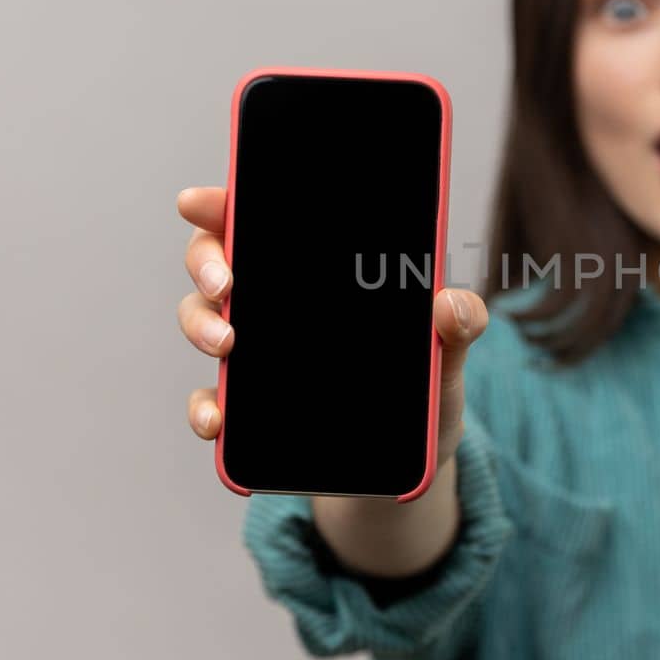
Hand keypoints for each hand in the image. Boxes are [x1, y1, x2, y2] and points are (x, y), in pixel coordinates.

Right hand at [175, 186, 486, 466]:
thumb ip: (460, 325)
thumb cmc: (426, 389)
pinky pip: (212, 400)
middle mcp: (276, 304)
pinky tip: (216, 419)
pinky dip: (206, 408)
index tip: (198, 201)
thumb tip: (451, 304)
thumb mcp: (449, 354)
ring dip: (202, 327)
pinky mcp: (251, 409)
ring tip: (228, 344)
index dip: (223, 204)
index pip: (260, 221)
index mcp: (317, 272)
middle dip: (206, 263)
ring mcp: (256, 355)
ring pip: (203, 321)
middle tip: (225, 284)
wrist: (414, 458)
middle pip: (216, 261)